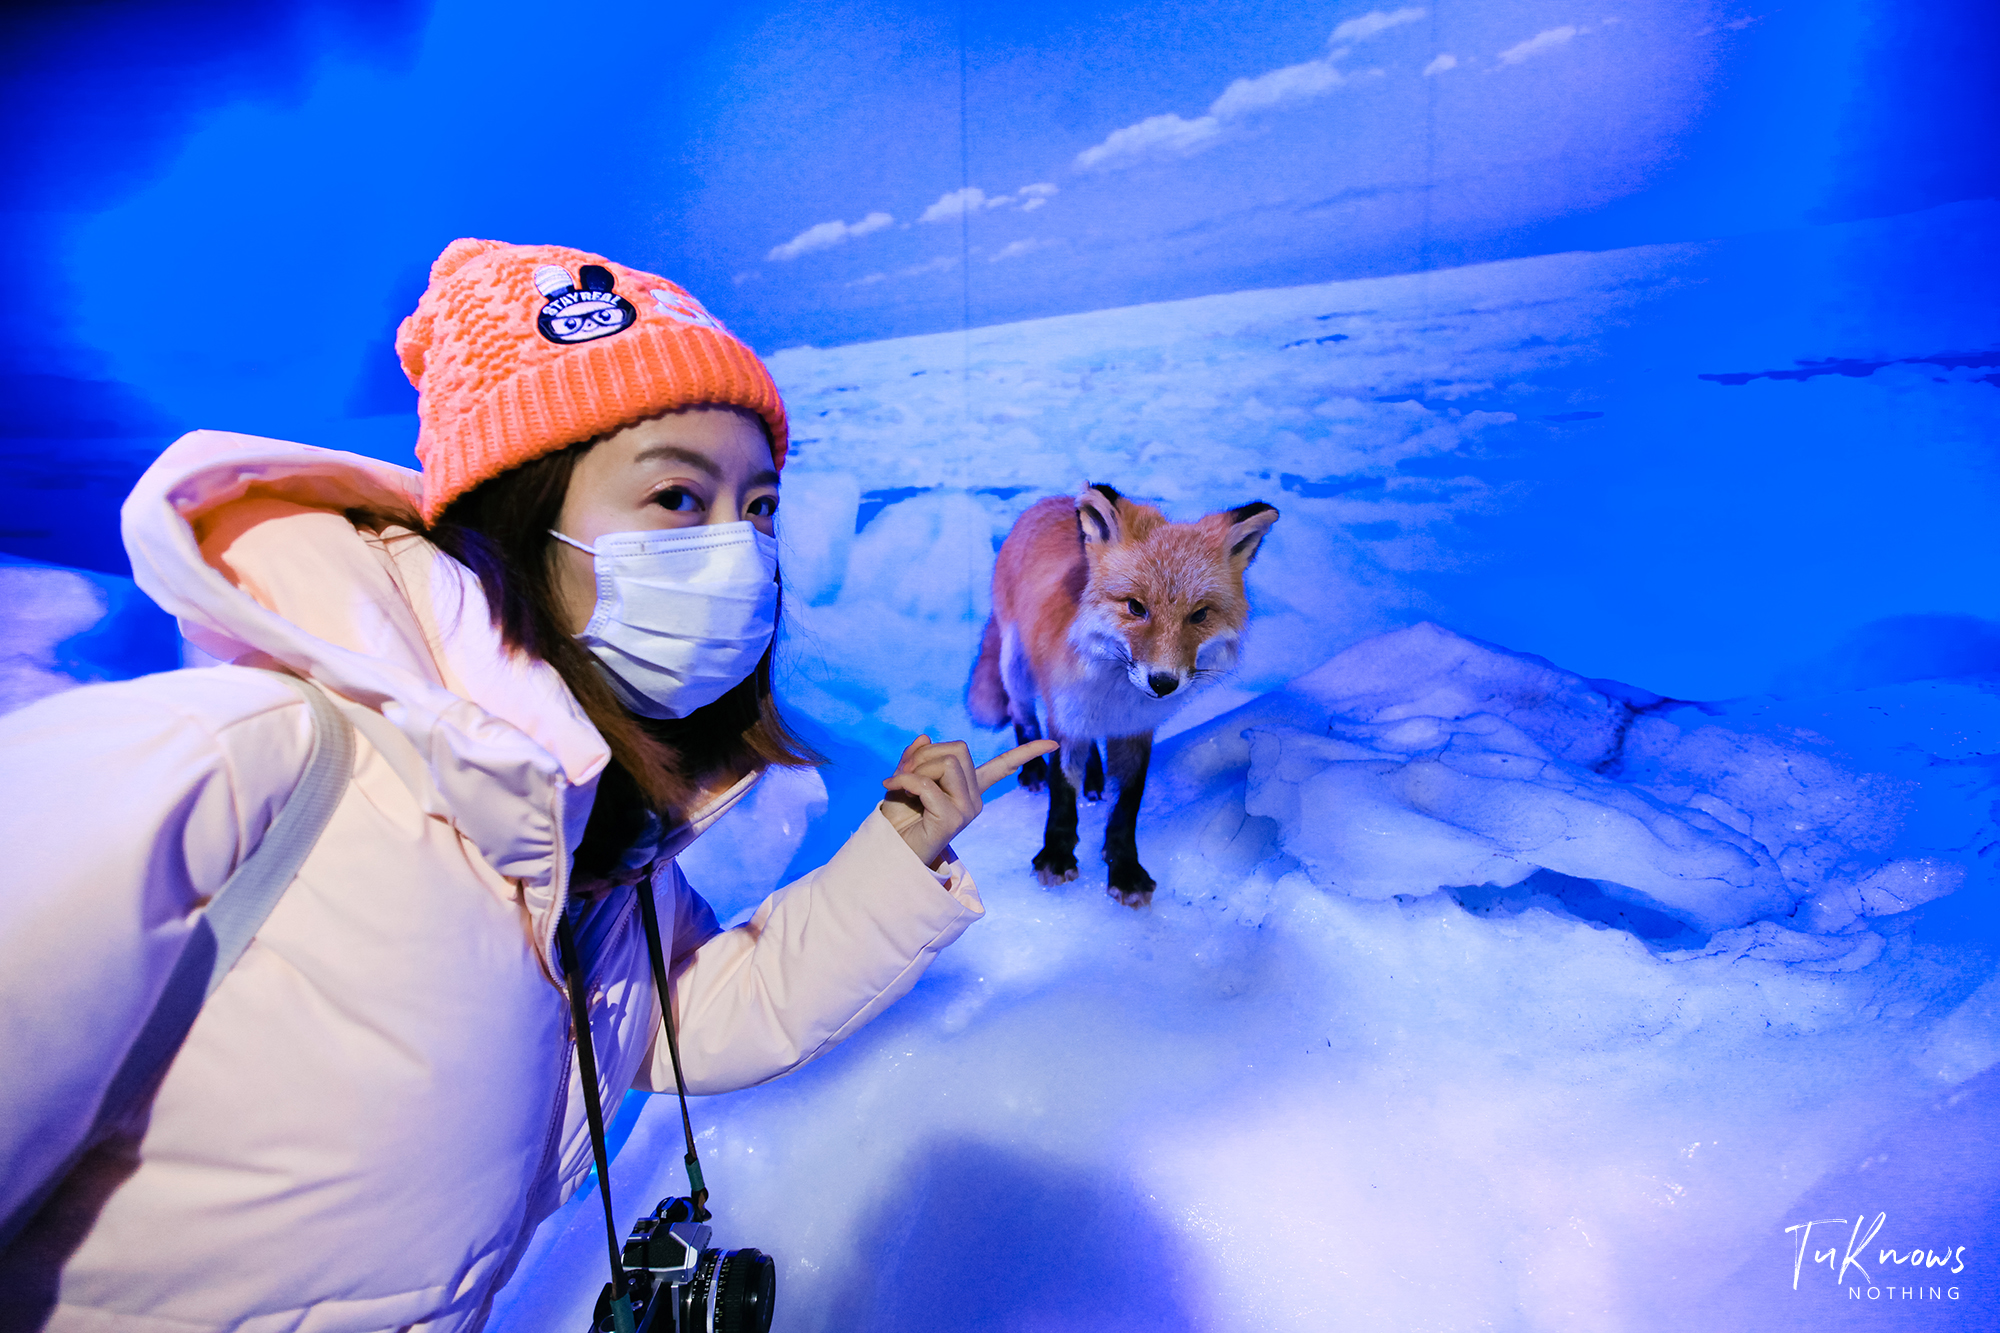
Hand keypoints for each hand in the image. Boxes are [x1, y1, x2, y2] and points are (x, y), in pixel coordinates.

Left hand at [880, 735, 1060, 868]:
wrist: (889, 848)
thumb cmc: (897, 817)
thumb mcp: (904, 778)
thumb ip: (915, 757)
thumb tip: (924, 737)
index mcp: (969, 788)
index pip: (1004, 766)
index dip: (1027, 752)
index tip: (1054, 744)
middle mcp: (974, 799)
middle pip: (959, 750)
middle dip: (926, 755)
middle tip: (905, 773)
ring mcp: (967, 810)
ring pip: (947, 763)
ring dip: (916, 768)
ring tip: (900, 783)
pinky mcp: (953, 820)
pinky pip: (928, 785)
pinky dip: (905, 780)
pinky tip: (892, 786)